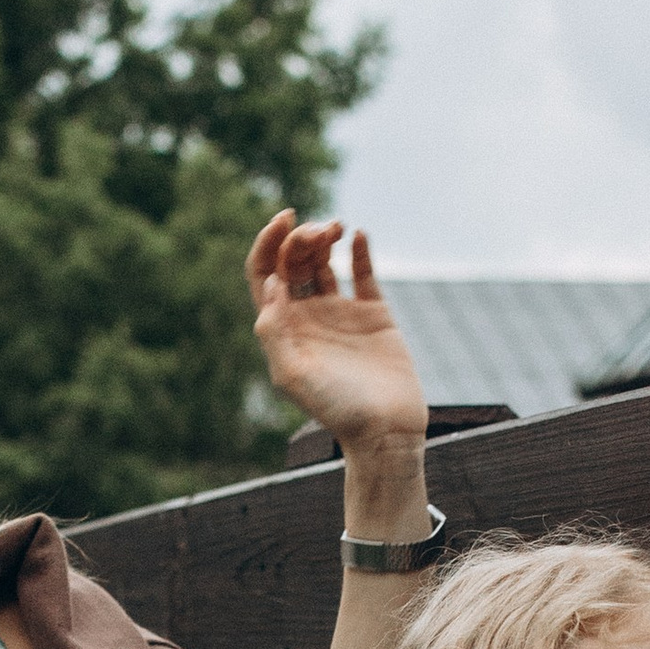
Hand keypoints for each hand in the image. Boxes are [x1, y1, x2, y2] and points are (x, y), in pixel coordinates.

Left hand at [247, 212, 429, 455]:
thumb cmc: (336, 408)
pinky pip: (363, 272)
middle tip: (316, 232)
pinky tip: (358, 235)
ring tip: (335, 228)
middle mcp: (307, 316)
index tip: (284, 220)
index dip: (268, 243)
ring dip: (324, 237)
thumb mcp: (292, 373)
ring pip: (324, 261)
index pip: (264, 274)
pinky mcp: (373, 313)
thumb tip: (271, 282)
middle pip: (293, 261)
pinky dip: (359, 250)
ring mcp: (340, 312)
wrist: (385, 429)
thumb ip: (274, 328)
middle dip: (300, 238)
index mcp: (283, 327)